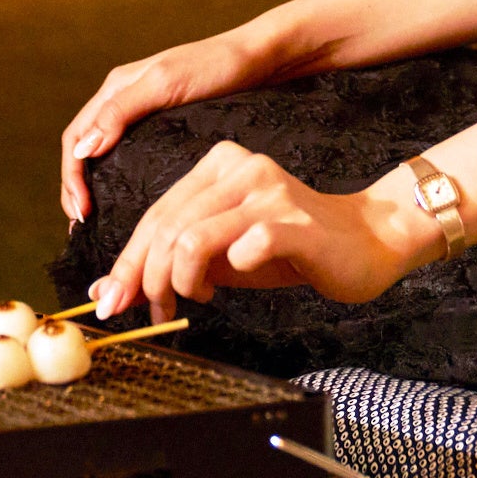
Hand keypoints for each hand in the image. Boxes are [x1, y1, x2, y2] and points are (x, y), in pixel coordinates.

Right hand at [58, 30, 274, 221]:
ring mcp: (145, 112)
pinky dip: (118, 178)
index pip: (76, 138)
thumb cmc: (217, 67)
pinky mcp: (168, 125)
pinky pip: (130, 154)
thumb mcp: (166, 84)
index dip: (71, 177)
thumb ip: (121, 111)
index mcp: (116, 87)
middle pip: (83, 148)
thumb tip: (84, 149)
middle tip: (82, 225)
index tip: (82, 212)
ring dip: (93, 186)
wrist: (263, 58)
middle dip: (75, 187)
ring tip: (96, 221)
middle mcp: (124, 99)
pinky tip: (128, 200)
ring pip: (104, 153)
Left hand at [87, 141, 428, 322]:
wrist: (367, 243)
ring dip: (178, 281)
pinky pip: (243, 248)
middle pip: (166, 226)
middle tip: (150, 312)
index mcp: (219, 165)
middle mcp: (241, 169)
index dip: (127, 261)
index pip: (156, 214)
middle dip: (144, 278)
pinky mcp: (293, 221)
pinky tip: (226, 286)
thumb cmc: (290, 247)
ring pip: (191, 237)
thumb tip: (110, 287)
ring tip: (192, 299)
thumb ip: (173, 259)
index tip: (110, 300)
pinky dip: (223, 273)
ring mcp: (267, 192)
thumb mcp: (223, 251)